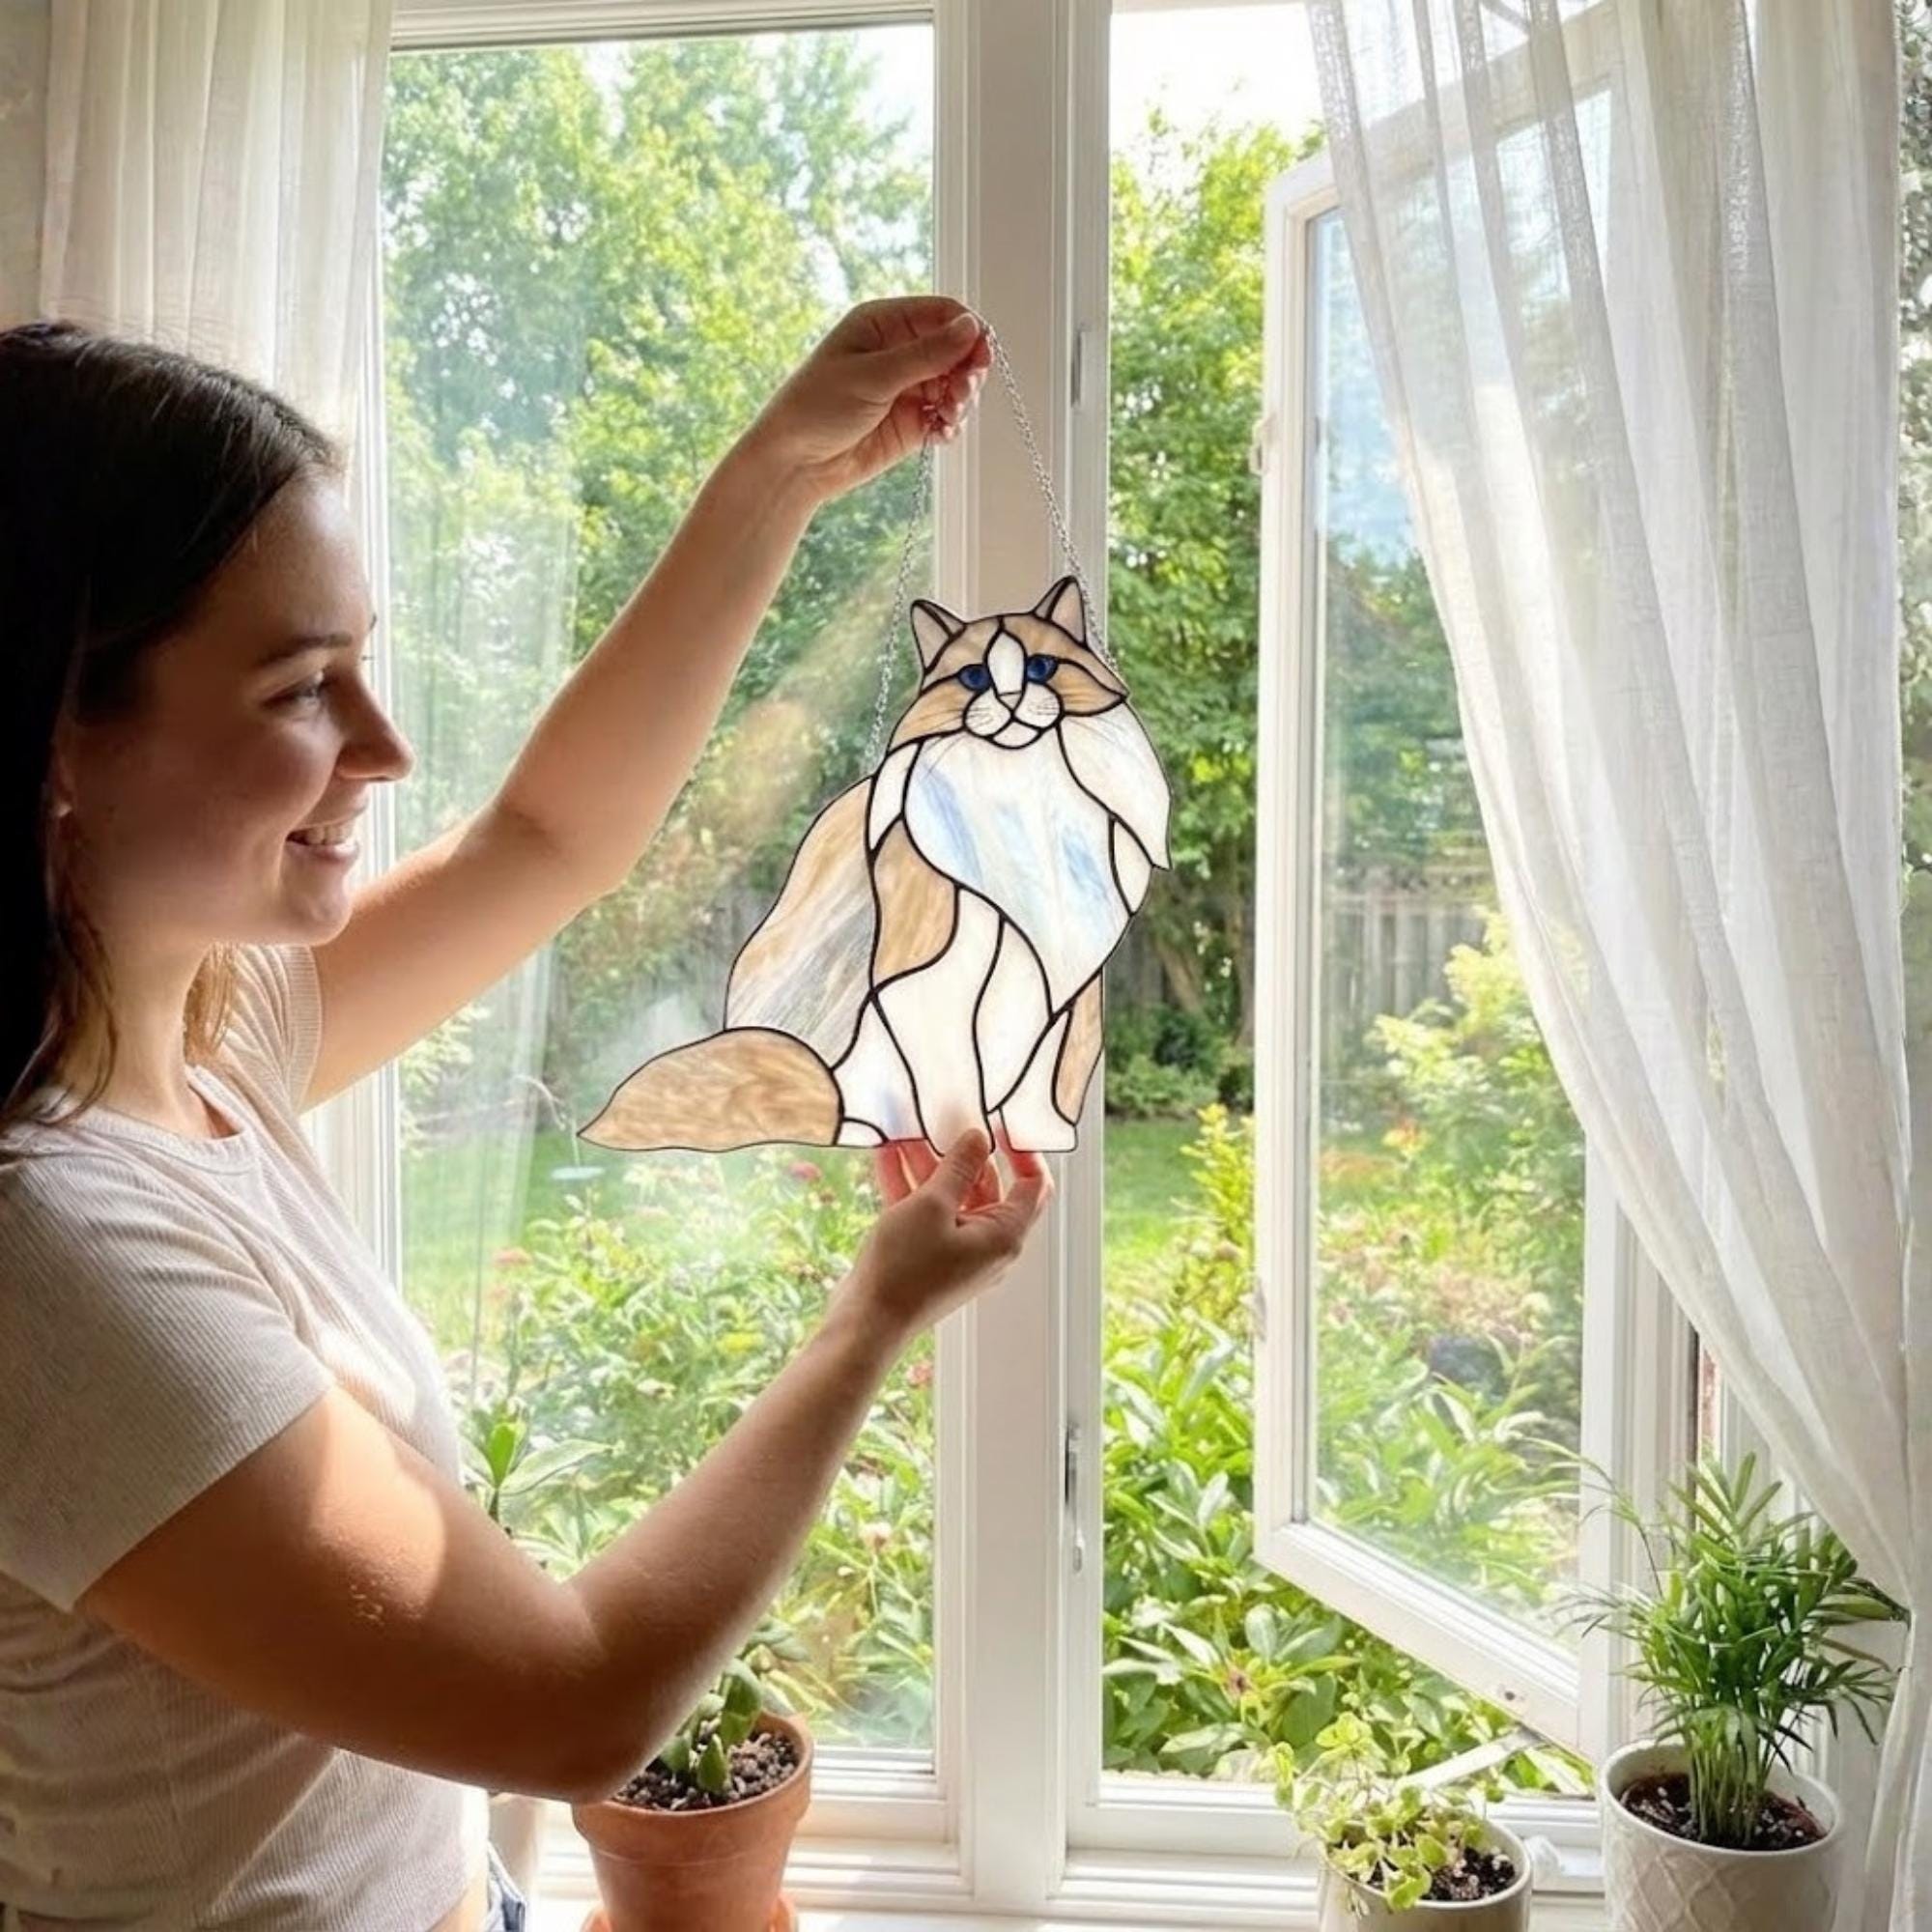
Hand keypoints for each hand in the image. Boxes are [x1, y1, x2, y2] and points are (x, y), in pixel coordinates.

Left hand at [748, 295, 992, 503]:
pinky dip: (951, 424)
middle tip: (962, 393)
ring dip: (961, 400)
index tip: (981, 357)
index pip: (942, 314)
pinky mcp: (911, 423)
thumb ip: (925, 355)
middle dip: (967, 370)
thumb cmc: (818, 407)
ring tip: (948, 417)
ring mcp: (907, 388)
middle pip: (957, 349)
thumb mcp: (873, 376)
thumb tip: (972, 327)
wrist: (795, 463)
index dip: (968, 331)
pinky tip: (941, 434)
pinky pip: (946, 417)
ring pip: (956, 385)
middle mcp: (899, 351)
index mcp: (884, 324)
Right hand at [835, 1126, 1052, 1347]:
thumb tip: (978, 1138)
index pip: (1033, 1185)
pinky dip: (910, 1185)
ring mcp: (956, 1250)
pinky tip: (886, 1155)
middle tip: (941, 1118)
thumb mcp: (932, 1205)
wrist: (867, 1322)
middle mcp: (987, 1243)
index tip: (999, 1122)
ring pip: (950, 1196)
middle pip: (986, 1186)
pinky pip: (926, 1211)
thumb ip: (958, 1167)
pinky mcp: (928, 1254)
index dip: (1022, 1150)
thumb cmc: (905, 1268)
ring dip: (927, 1164)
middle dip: (960, 1152)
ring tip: (904, 1131)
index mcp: (1004, 1234)